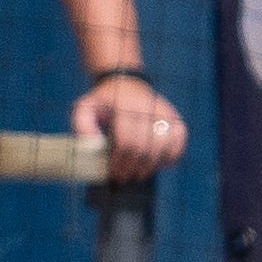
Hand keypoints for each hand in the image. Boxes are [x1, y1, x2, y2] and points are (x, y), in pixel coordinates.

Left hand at [73, 72, 188, 184]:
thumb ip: (82, 126)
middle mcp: (147, 108)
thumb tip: (93, 144)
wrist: (126, 84)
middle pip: (145, 148)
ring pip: (165, 147)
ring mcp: (164, 112)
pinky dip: (171, 156)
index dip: (121, 162)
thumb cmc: (103, 103)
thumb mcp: (85, 108)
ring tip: (140, 173)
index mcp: (124, 106)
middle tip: (126, 177)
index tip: (115, 173)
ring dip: (152, 165)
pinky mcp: (175, 117)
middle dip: (134, 167)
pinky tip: (158, 163)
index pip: (126, 141)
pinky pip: (179, 141)